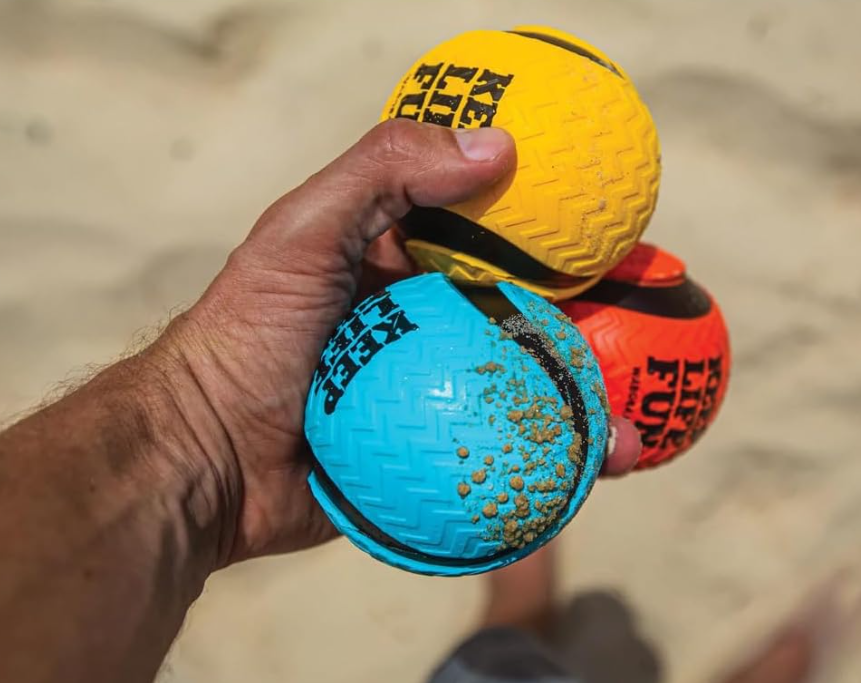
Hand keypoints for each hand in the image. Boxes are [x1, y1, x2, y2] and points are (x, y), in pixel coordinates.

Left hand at [156, 119, 641, 565]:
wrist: (202, 459)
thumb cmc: (246, 335)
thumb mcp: (302, 231)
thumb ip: (385, 172)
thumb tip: (499, 144)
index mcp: (413, 271)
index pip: (509, 246)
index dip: (573, 245)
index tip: (631, 248)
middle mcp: (435, 333)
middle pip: (537, 328)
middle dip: (603, 338)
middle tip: (658, 344)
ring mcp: (441, 401)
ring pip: (534, 400)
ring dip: (593, 413)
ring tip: (638, 432)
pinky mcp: (438, 462)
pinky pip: (509, 460)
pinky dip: (558, 466)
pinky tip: (601, 472)